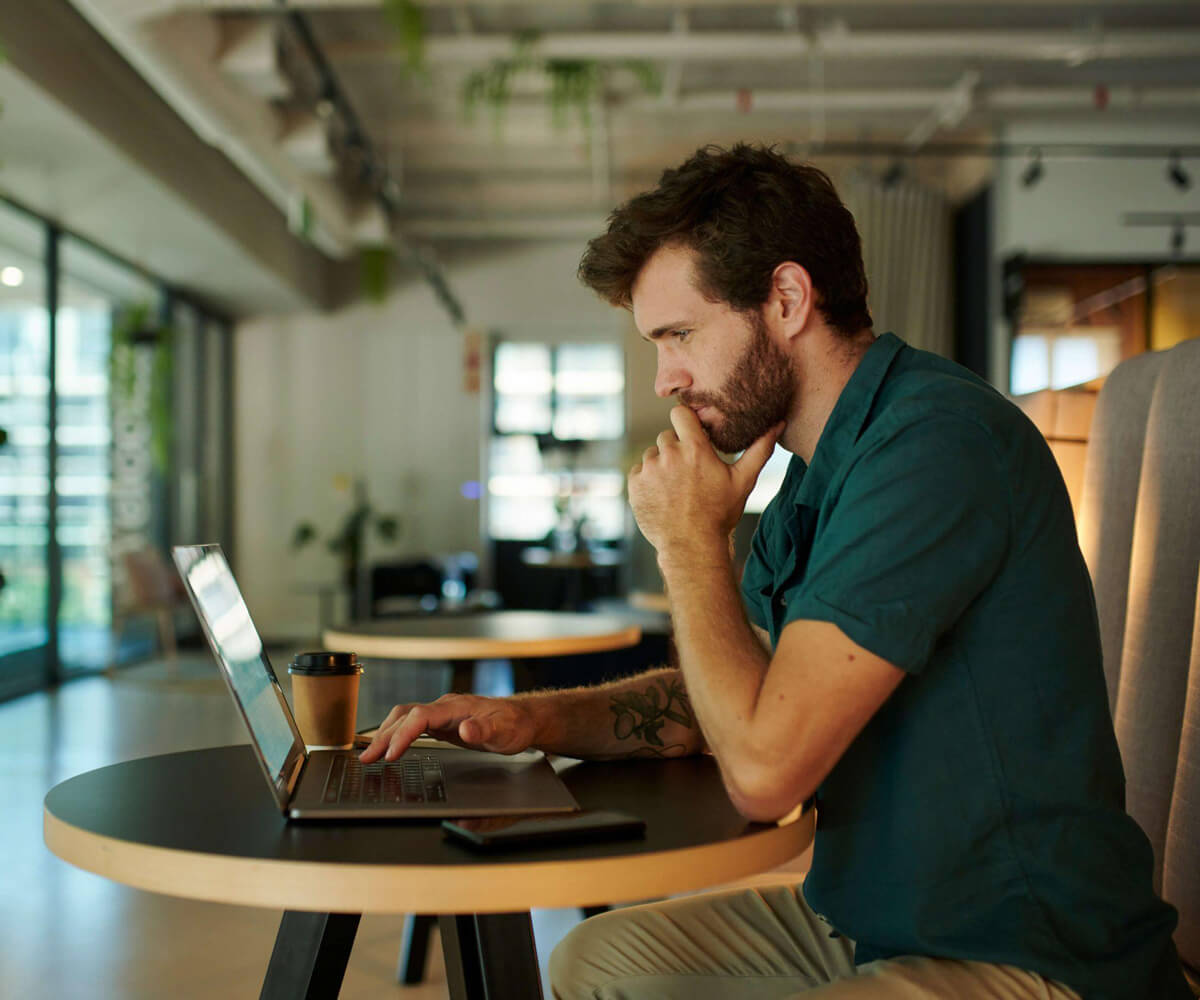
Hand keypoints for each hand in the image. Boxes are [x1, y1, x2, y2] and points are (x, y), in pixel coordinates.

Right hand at [358, 694, 537, 762]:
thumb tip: (465, 729)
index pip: (421, 716)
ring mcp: (441, 713)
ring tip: (369, 754)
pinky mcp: (441, 722)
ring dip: (385, 734)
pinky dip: (395, 734)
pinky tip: (388, 747)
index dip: (404, 734)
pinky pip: (411, 724)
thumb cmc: (514, 724)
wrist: (522, 719)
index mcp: (456, 707)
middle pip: (405, 716)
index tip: (392, 754)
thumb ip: (484, 730)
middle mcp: (444, 707)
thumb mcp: (504, 731)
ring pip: (404, 718)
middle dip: (384, 737)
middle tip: (367, 759)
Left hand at [628, 406, 782, 559]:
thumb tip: (777, 424)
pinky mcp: (635, 485)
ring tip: (675, 488)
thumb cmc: (719, 514)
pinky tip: (662, 496)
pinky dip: (647, 481)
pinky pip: (638, 472)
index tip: (690, 432)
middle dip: (676, 449)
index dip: (685, 421)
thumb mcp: (743, 481)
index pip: (680, 413)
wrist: (692, 546)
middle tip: (688, 472)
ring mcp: (649, 470)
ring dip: (661, 465)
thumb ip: (759, 450)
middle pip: (667, 437)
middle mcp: (669, 455)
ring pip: (652, 455)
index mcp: (694, 449)